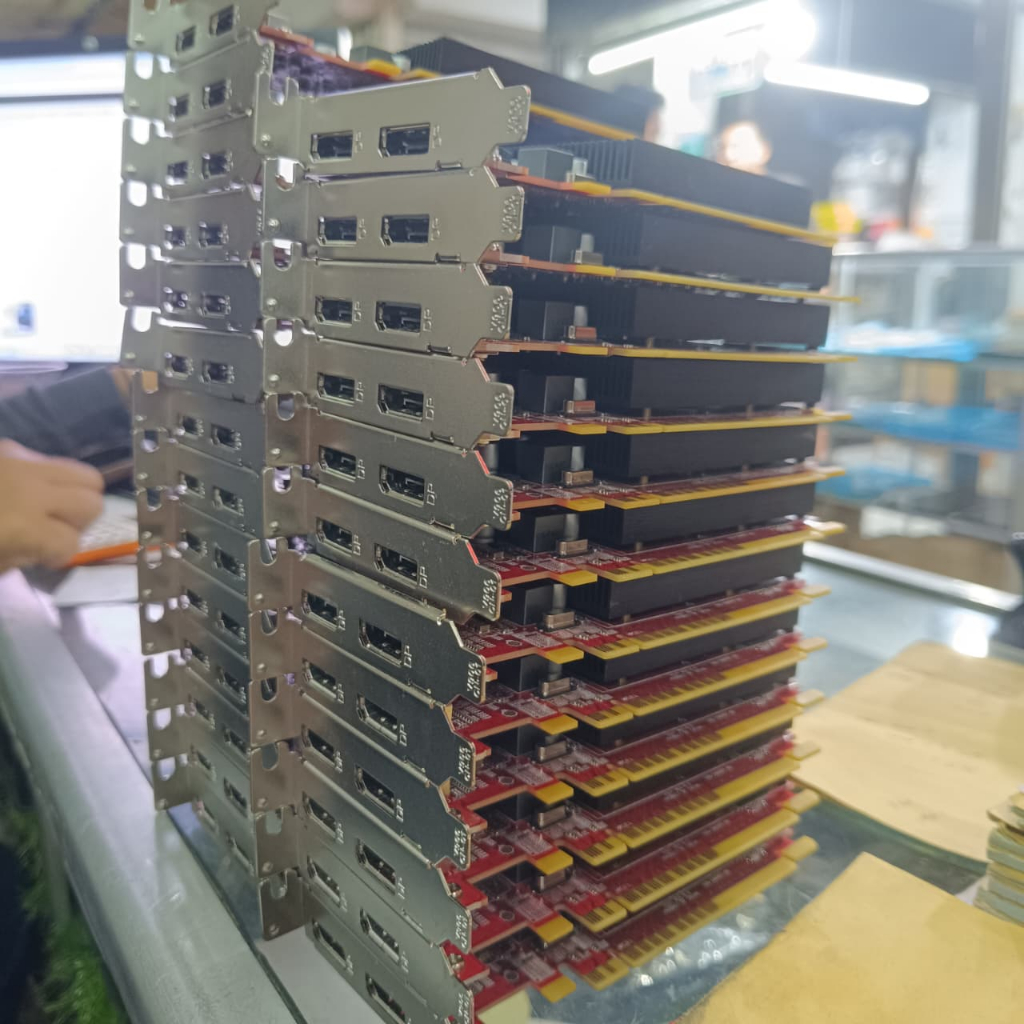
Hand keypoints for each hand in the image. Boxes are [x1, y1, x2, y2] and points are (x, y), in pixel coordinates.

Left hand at [0, 440, 103, 571]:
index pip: (72, 542)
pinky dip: (50, 478)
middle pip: (92, 503)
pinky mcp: (12, 448)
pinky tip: (27, 489)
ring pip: (87, 475)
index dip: (61, 554)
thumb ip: (22, 558)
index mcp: (24, 526)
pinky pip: (53, 461)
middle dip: (79, 522)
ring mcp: (24, 464)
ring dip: (76, 495)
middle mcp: (33, 490)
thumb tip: (41, 549)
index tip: (44, 557)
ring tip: (51, 507)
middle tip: (54, 530)